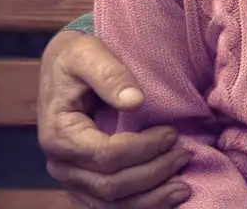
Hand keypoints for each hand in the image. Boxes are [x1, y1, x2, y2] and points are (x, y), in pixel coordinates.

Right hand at [38, 30, 192, 207]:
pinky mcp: (83, 182)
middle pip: (110, 185)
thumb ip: (109, 75)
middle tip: (186, 155)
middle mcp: (61, 164)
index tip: (173, 133)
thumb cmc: (77, 57)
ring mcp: (71, 177)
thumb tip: (135, 102)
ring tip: (184, 187)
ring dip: (149, 198)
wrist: (62, 67)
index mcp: (60, 135)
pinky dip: (138, 204)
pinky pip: (108, 205)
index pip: (106, 155)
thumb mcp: (87, 53)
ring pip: (109, 203)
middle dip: (153, 174)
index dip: (144, 148)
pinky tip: (164, 198)